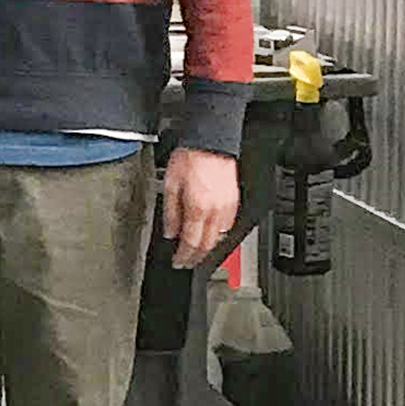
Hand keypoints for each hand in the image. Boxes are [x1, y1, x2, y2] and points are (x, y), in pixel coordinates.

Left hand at [162, 146, 238, 268]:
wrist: (211, 142)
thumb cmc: (190, 158)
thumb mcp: (170, 184)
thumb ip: (170, 212)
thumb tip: (169, 232)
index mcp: (198, 208)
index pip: (191, 242)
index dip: (183, 256)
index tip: (177, 262)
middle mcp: (215, 211)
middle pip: (207, 245)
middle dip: (196, 257)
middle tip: (187, 263)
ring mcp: (228, 207)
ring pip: (219, 238)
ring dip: (208, 249)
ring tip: (197, 253)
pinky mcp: (234, 201)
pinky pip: (228, 226)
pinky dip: (218, 235)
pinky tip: (211, 235)